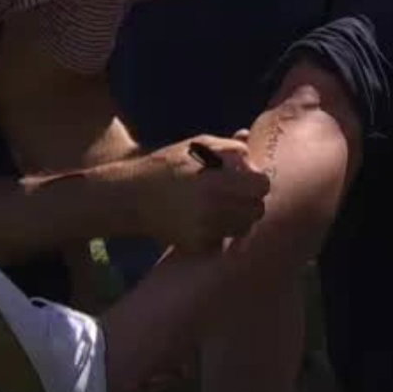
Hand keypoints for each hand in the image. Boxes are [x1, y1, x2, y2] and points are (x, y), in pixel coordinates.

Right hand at [120, 135, 269, 251]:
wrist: (131, 197)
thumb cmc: (165, 165)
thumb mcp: (196, 146)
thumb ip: (227, 146)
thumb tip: (250, 146)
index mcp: (214, 182)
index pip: (261, 186)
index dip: (258, 180)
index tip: (248, 177)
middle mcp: (212, 210)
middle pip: (257, 210)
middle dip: (251, 200)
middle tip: (237, 193)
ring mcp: (205, 231)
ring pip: (244, 228)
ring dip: (240, 217)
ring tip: (224, 205)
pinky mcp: (197, 246)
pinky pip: (224, 239)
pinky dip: (221, 231)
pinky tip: (207, 218)